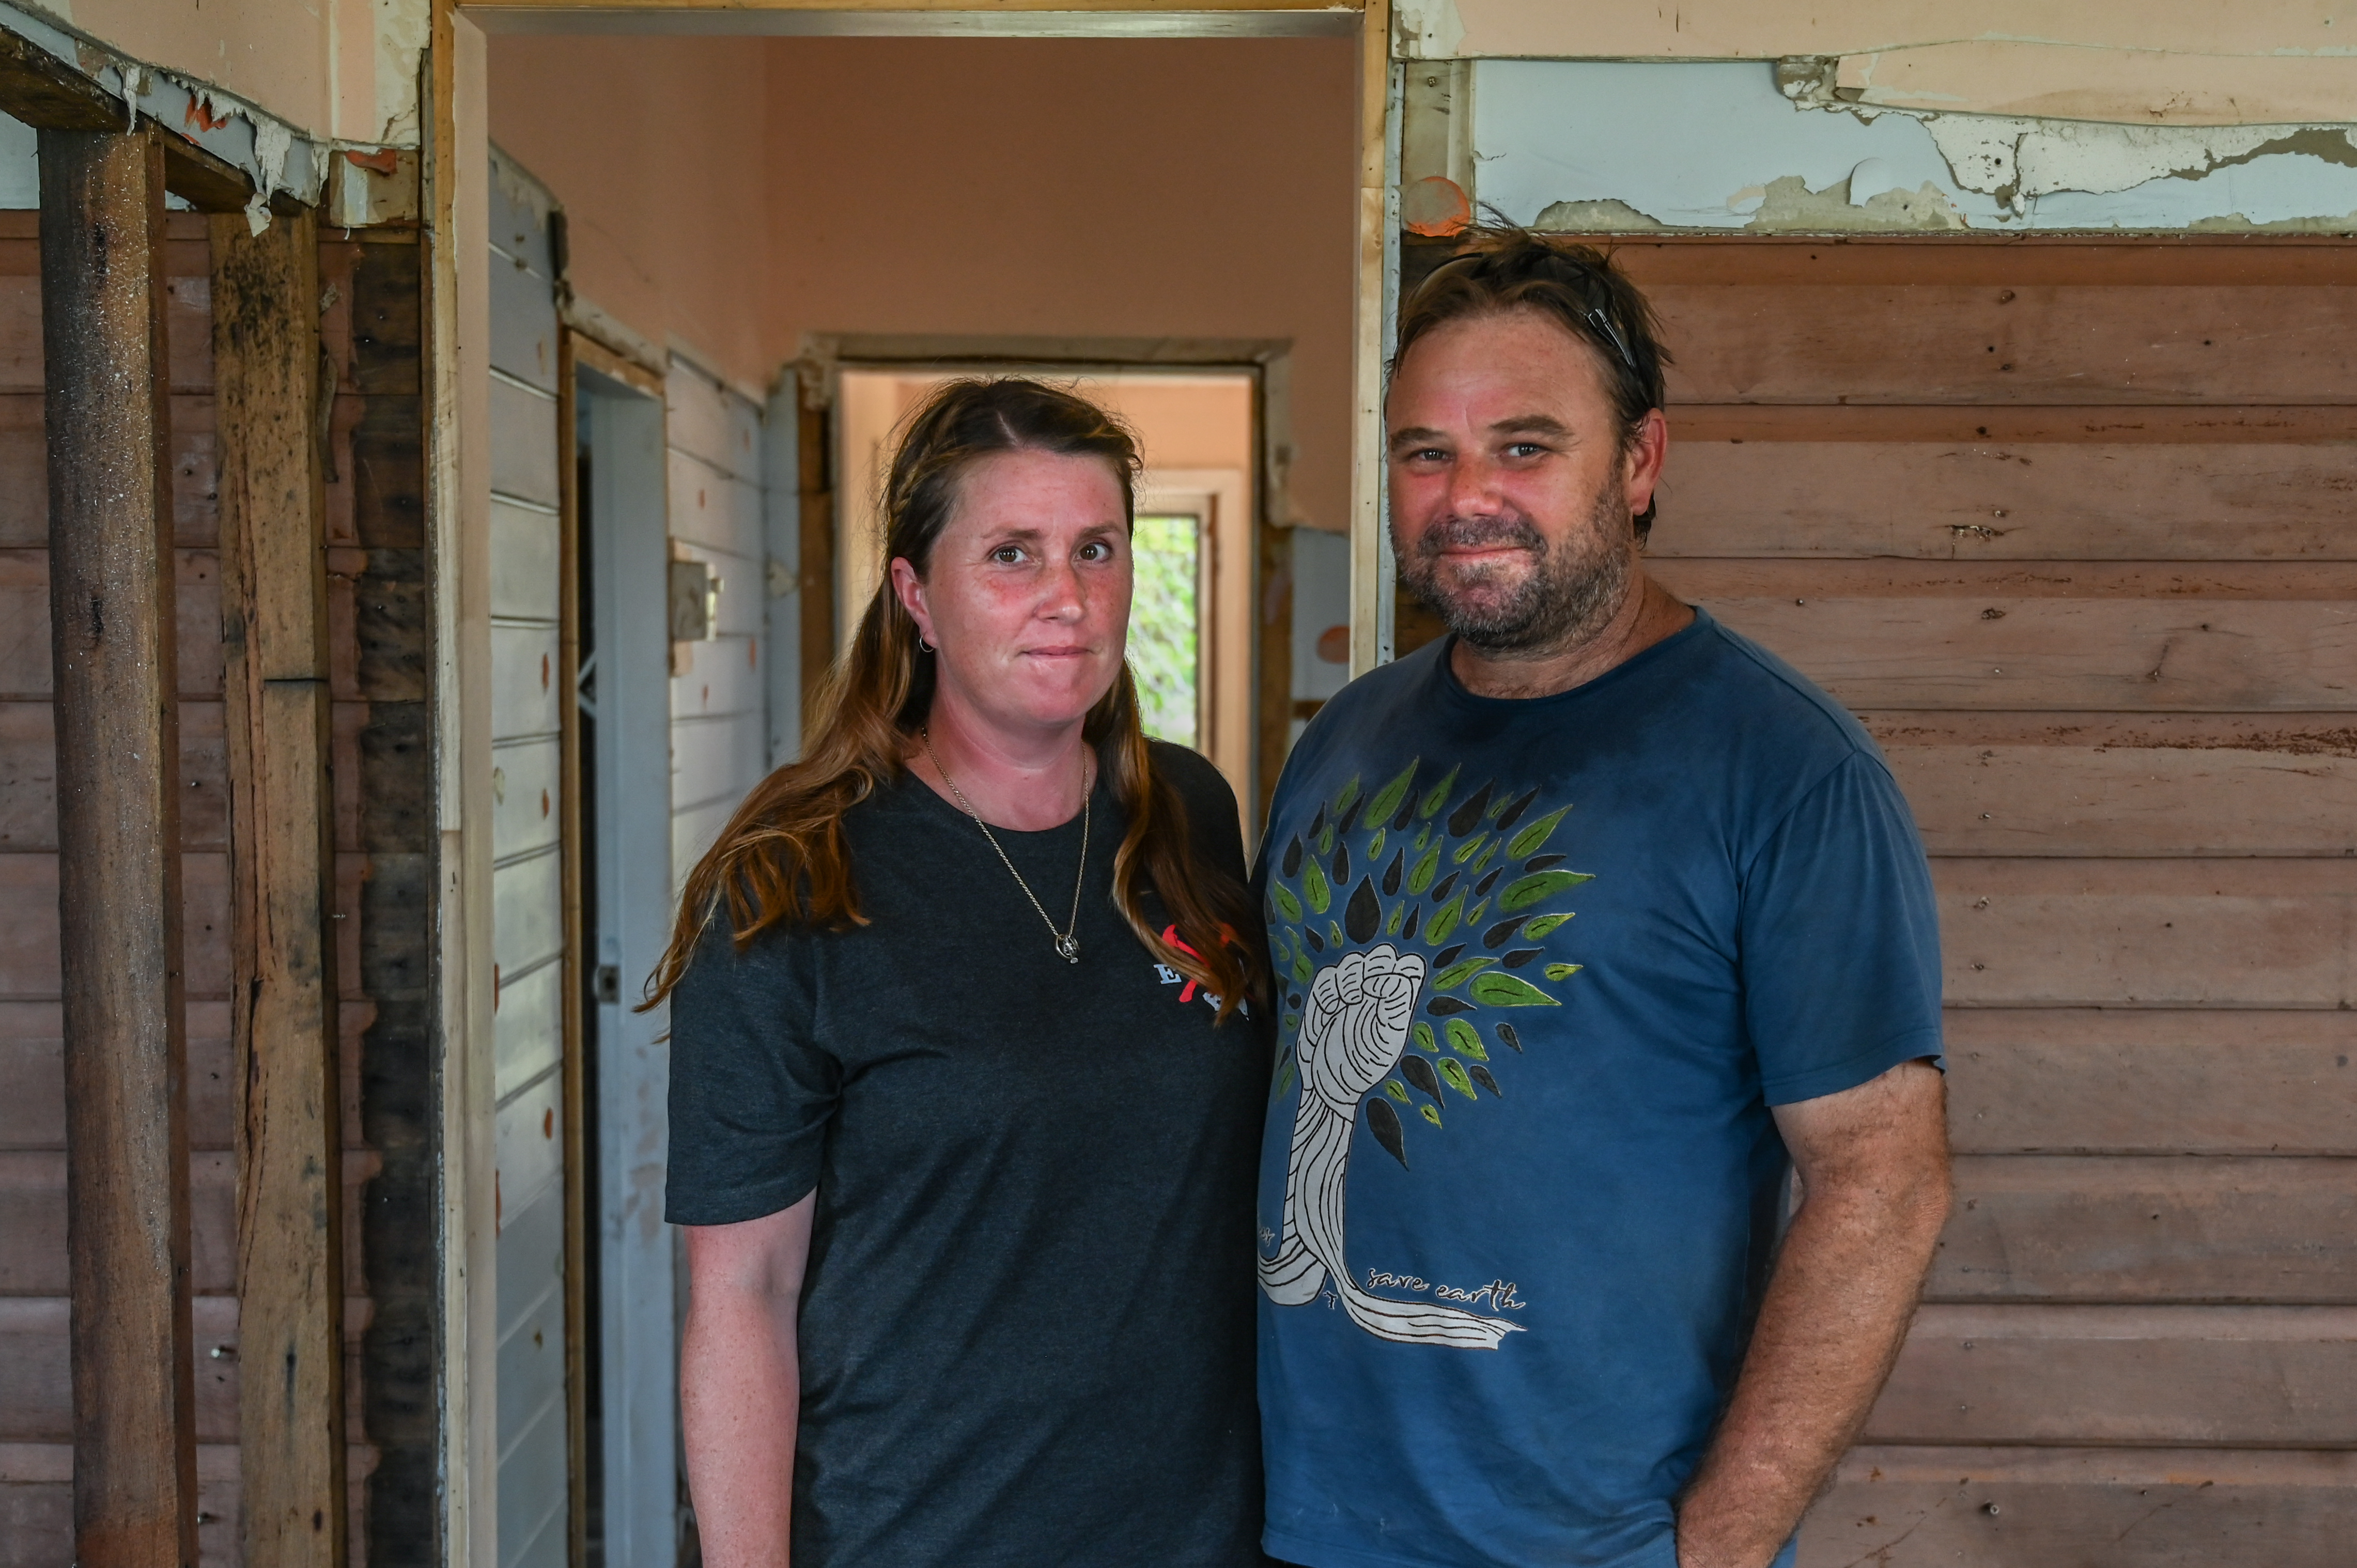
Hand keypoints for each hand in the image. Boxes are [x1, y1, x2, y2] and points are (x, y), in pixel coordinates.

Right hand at [1298, 944, 1424, 1110]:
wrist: (1330, 1087)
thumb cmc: (1364, 1067)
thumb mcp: (1388, 1038)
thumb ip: (1394, 1001)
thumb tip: (1379, 978)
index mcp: (1400, 1002)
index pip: (1410, 966)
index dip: (1399, 969)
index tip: (1383, 990)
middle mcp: (1379, 994)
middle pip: (1381, 955)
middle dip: (1369, 969)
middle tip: (1360, 995)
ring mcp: (1353, 995)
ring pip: (1351, 963)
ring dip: (1346, 980)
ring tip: (1346, 1004)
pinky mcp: (1327, 999)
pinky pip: (1327, 977)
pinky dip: (1326, 991)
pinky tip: (1329, 1011)